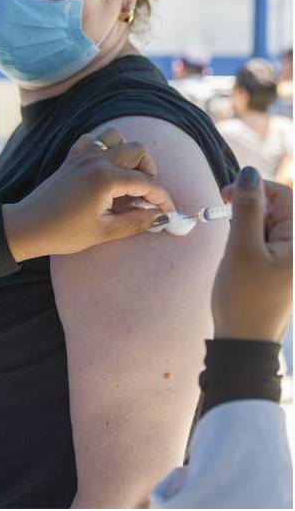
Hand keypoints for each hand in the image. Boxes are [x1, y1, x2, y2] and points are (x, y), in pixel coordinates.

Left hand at [3, 129, 174, 261]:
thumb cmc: (62, 233)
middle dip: (149, 172)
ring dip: (128, 154)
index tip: (168, 213)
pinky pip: (93, 140)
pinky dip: (103, 148)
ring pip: (116, 137)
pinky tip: (104, 170)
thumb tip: (161, 218)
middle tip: (145, 196)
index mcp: (105, 179)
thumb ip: (136, 222)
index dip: (162, 199)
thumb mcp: (103, 232)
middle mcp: (95, 161)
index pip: (147, 183)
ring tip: (127, 179)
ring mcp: (81, 156)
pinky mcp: (70, 158)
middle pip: (137, 151)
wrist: (26, 226)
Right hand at [213, 170, 292, 341]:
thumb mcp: (241, 249)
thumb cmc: (244, 297)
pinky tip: (239, 256)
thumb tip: (248, 172)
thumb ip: (247, 208)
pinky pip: (266, 240)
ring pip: (269, 223)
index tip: (224, 195)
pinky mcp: (281, 266)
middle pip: (278, 208)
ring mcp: (291, 258)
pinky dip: (249, 240)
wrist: (244, 340)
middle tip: (225, 222)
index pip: (284, 195)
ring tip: (235, 250)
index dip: (254, 188)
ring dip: (248, 226)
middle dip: (250, 209)